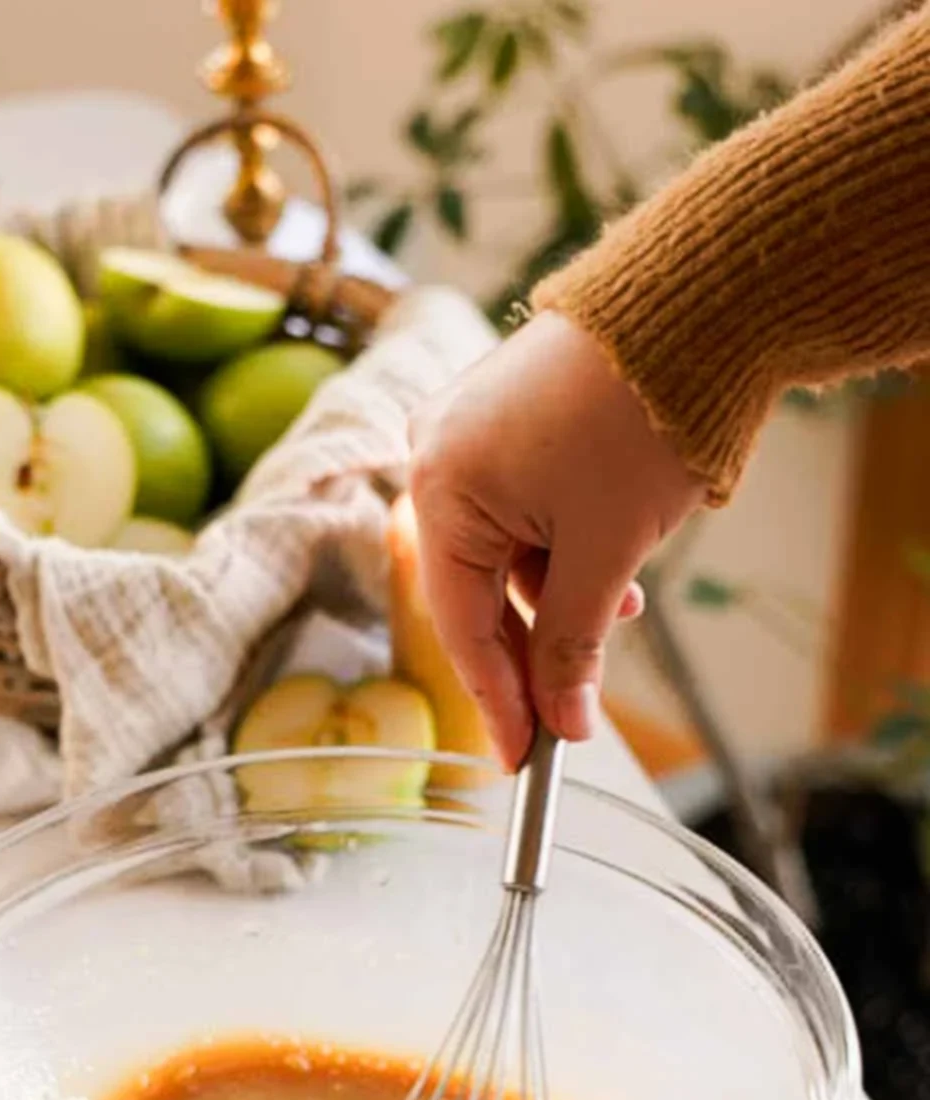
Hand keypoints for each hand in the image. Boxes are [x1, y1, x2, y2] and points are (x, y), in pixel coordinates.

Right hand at [408, 312, 704, 767]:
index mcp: (440, 485)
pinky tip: (612, 557)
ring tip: (622, 601)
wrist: (699, 301)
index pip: (461, 625)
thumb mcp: (605, 554)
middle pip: (476, 589)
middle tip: (572, 708)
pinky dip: (561, 544)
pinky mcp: (507, 412)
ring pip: (504, 549)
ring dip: (557, 592)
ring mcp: (469, 426)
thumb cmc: (643, 418)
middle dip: (534, 645)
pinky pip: (519, 505)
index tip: (524, 761)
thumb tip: (562, 722)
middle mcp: (436, 452)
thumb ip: (571, 646)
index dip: (496, 703)